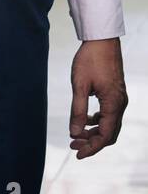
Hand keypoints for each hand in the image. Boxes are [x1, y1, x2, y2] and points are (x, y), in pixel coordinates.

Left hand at [69, 38, 127, 158]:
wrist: (101, 39)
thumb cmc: (90, 59)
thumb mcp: (79, 85)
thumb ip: (78, 110)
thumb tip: (74, 133)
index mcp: (113, 105)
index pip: (105, 136)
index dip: (91, 148)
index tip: (77, 154)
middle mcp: (120, 104)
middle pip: (109, 134)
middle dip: (92, 142)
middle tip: (73, 146)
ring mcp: (119, 98)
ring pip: (109, 125)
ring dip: (94, 132)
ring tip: (76, 135)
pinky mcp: (115, 93)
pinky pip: (109, 114)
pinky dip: (98, 121)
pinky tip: (85, 119)